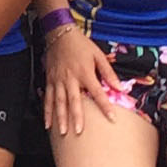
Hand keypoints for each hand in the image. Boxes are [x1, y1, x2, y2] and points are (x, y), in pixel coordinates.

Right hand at [40, 19, 120, 136]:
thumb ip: (108, 72)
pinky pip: (48, 98)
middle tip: (78, 132)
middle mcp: (70, 78)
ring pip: (59, 102)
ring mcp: (58, 80)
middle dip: (76, 117)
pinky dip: (47, 111)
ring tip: (62, 132)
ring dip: (60, 118)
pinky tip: (48, 124)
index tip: (112, 118)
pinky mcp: (50, 80)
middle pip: (74, 100)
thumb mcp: (98, 55)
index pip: (97, 92)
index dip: (105, 106)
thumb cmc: (81, 45)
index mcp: (85, 73)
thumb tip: (119, 87)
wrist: (60, 34)